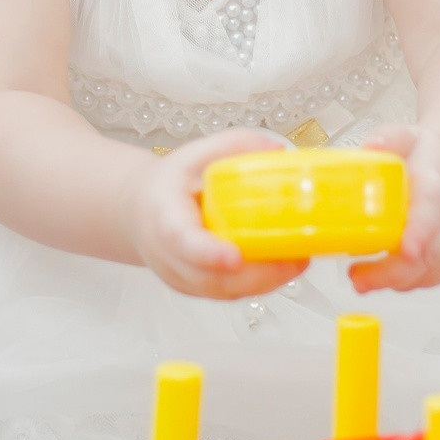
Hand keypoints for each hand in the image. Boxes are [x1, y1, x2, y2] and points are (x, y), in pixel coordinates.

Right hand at [123, 129, 309, 299]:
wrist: (142, 211)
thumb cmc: (171, 184)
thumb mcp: (196, 154)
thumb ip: (234, 146)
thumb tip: (278, 151)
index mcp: (164, 217)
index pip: (182, 241)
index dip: (209, 253)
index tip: (234, 258)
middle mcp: (168, 256)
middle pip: (211, 277)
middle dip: (257, 273)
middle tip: (295, 257)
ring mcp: (182, 278)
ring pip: (225, 291)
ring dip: (265, 280)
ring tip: (298, 258)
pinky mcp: (197, 290)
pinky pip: (230, 293)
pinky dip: (259, 284)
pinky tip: (284, 266)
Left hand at [351, 125, 439, 291]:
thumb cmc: (431, 156)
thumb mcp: (409, 137)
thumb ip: (389, 139)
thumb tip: (369, 147)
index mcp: (439, 179)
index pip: (434, 206)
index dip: (421, 230)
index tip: (406, 250)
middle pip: (432, 249)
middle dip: (394, 271)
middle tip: (359, 277)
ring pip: (434, 269)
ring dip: (397, 280)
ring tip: (364, 277)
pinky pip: (438, 276)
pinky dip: (411, 281)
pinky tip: (390, 277)